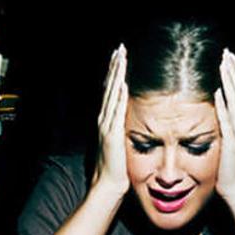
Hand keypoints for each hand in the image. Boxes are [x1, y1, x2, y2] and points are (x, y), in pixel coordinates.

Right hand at [91, 44, 129, 196]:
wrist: (108, 185)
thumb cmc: (117, 167)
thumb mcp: (120, 142)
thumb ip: (122, 128)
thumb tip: (130, 118)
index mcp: (107, 120)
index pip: (111, 91)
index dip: (114, 73)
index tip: (119, 57)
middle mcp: (104, 119)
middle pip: (109, 87)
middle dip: (115, 67)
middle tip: (120, 49)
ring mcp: (106, 126)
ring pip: (112, 94)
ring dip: (116, 76)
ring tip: (121, 58)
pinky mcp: (112, 134)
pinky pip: (116, 111)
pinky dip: (119, 97)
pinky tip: (122, 84)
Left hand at [214, 49, 234, 198]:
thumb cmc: (231, 164)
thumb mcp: (231, 138)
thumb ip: (228, 121)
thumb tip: (218, 103)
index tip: (229, 57)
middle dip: (234, 71)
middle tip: (226, 53)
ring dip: (230, 82)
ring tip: (223, 65)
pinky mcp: (233, 142)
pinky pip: (228, 121)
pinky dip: (223, 106)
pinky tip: (218, 93)